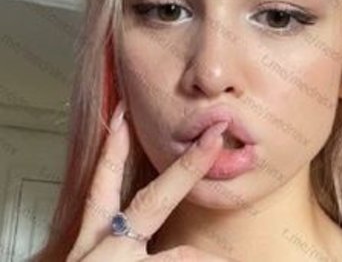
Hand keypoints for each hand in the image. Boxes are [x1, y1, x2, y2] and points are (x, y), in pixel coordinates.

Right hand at [67, 100, 235, 260]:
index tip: (124, 114)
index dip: (115, 146)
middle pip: (151, 202)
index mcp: (93, 242)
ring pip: (178, 256)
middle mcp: (105, 251)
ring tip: (227, 247)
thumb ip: (120, 238)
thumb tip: (164, 239)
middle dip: (185, 169)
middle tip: (213, 139)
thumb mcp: (94, 257)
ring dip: (204, 259)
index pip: (104, 183)